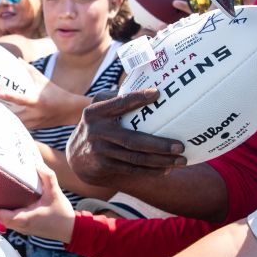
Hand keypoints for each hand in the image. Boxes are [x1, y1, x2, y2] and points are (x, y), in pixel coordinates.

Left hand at [0, 63, 89, 129]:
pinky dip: (11, 124)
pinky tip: (1, 121)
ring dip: (4, 120)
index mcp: (37, 100)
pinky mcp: (34, 128)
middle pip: (13, 116)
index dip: (10, 96)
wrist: (70, 111)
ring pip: (15, 124)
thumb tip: (17, 59)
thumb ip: (29, 70)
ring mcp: (34, 123)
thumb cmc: (56, 93)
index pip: (21, 99)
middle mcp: (35, 113)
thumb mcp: (44, 81)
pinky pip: (20, 127)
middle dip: (0, 113)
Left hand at [0, 166, 76, 242]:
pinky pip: (6, 219)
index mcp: (24, 218)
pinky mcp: (23, 226)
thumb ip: (47, 177)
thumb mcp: (55, 193)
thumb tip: (36, 164)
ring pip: (0, 220)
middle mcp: (19, 225)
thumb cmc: (62, 213)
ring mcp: (20, 228)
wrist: (70, 229)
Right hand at [66, 88, 185, 183]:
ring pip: (135, 158)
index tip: (158, 93)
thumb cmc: (98, 124)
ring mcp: (100, 150)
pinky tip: (166, 169)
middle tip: (180, 145)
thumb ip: (116, 98)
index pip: (119, 103)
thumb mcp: (99, 108)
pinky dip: (150, 170)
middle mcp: (96, 131)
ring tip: (180, 159)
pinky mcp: (103, 166)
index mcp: (95, 112)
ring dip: (160, 161)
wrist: (76, 155)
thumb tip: (147, 86)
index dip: (137, 98)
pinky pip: (132, 169)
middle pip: (132, 140)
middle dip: (159, 144)